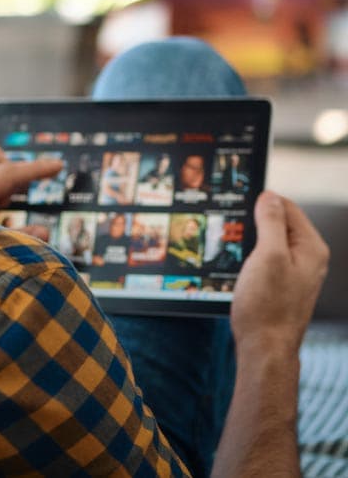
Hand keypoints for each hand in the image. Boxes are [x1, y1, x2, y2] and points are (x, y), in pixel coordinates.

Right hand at [231, 191, 328, 358]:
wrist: (265, 348)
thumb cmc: (267, 306)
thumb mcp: (267, 255)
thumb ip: (271, 222)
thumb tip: (269, 197)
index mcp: (311, 247)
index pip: (287, 207)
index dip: (261, 203)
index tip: (238, 205)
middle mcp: (308, 258)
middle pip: (279, 223)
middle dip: (254, 223)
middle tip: (233, 231)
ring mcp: (297, 272)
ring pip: (271, 241)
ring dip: (251, 241)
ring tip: (235, 252)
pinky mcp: (283, 284)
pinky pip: (268, 259)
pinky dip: (252, 257)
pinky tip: (240, 267)